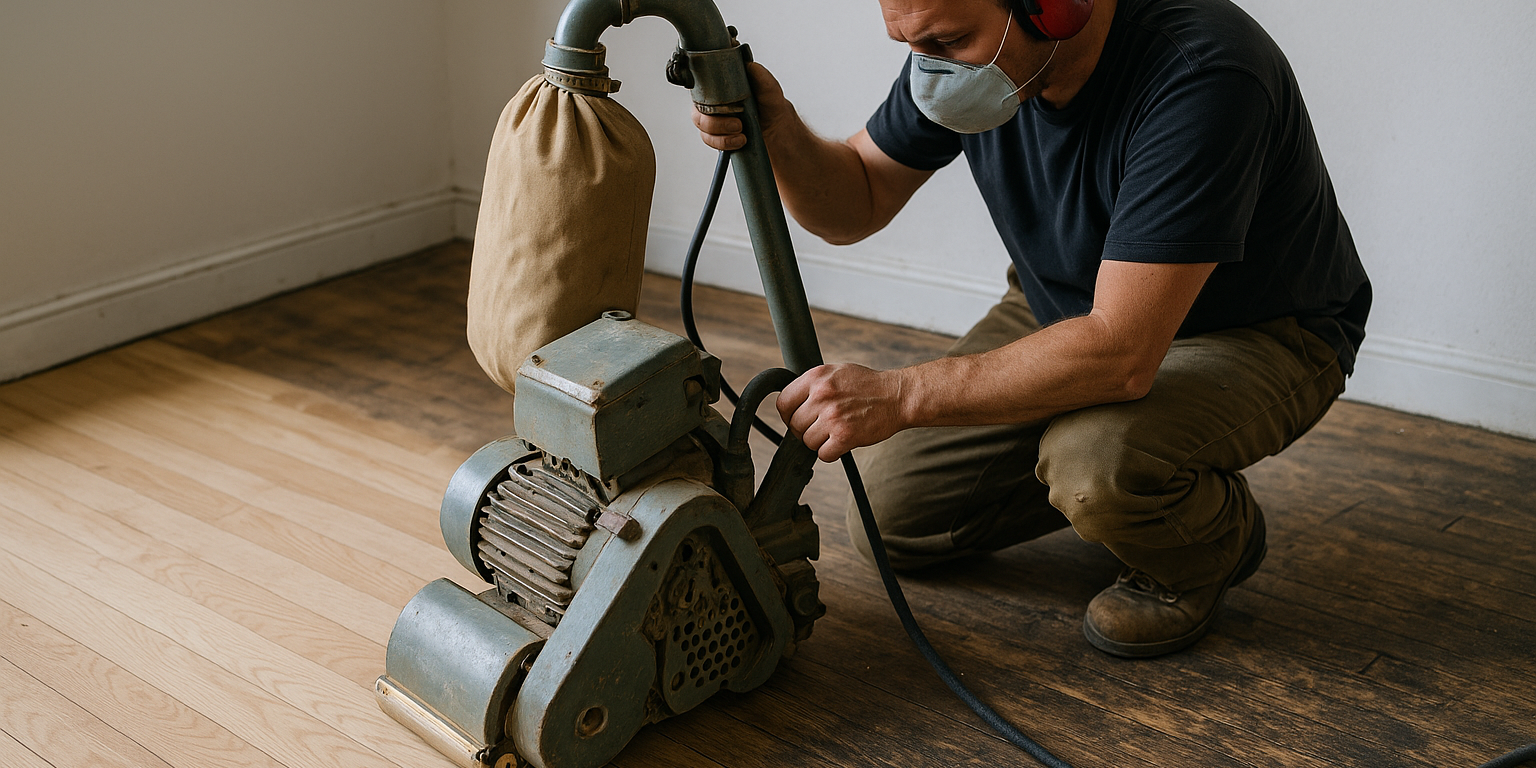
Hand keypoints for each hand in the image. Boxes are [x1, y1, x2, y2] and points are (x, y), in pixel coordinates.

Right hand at [692, 62, 789, 150]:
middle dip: (715, 122)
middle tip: (737, 124)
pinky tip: (738, 141)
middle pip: (698, 112)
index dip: (702, 95)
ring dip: (720, 136)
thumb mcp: (769, 88)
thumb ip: (761, 77)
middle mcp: (713, 103)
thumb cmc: (769, 105)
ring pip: (703, 128)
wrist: (776, 128)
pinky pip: (710, 141)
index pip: (700, 88)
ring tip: (741, 134)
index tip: (718, 103)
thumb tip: (750, 66)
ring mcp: (714, 121)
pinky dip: (724, 144)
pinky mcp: (717, 136)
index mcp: (720, 87)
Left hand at [776, 364, 909, 461]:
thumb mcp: (836, 372)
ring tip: (835, 432)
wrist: (897, 396)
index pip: (783, 402)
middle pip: (794, 425)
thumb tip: (791, 402)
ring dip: (820, 442)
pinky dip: (831, 452)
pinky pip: (823, 454)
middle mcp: (822, 395)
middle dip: (805, 430)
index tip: (796, 419)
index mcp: (816, 377)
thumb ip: (813, 384)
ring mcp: (833, 416)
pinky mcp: (845, 435)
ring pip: (807, 441)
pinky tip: (842, 442)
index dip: (788, 415)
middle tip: (821, 427)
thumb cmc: (868, 385)